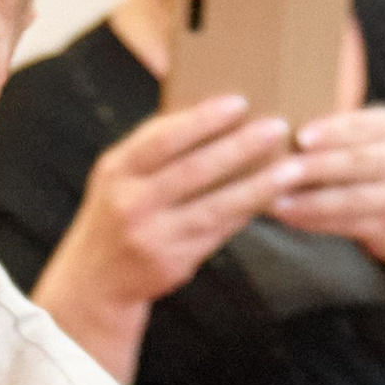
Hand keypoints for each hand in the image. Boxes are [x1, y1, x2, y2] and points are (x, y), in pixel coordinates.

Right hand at [31, 96, 302, 376]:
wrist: (94, 282)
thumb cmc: (118, 212)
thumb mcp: (120, 177)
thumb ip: (155, 149)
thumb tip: (214, 114)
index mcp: (117, 170)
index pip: (163, 138)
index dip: (203, 120)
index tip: (240, 102)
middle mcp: (131, 203)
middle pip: (194, 170)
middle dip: (239, 147)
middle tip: (276, 127)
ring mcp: (152, 236)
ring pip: (214, 207)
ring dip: (257, 186)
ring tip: (290, 168)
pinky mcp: (173, 263)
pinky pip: (218, 232)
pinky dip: (246, 213)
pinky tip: (272, 198)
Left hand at [273, 105, 384, 266]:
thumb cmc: (372, 161)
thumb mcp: (367, 137)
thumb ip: (336, 133)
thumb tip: (276, 130)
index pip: (360, 125)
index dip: (331, 132)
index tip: (301, 137)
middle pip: (356, 162)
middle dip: (316, 168)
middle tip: (279, 173)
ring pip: (352, 199)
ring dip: (311, 203)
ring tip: (278, 203)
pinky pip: (348, 224)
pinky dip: (316, 223)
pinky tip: (290, 219)